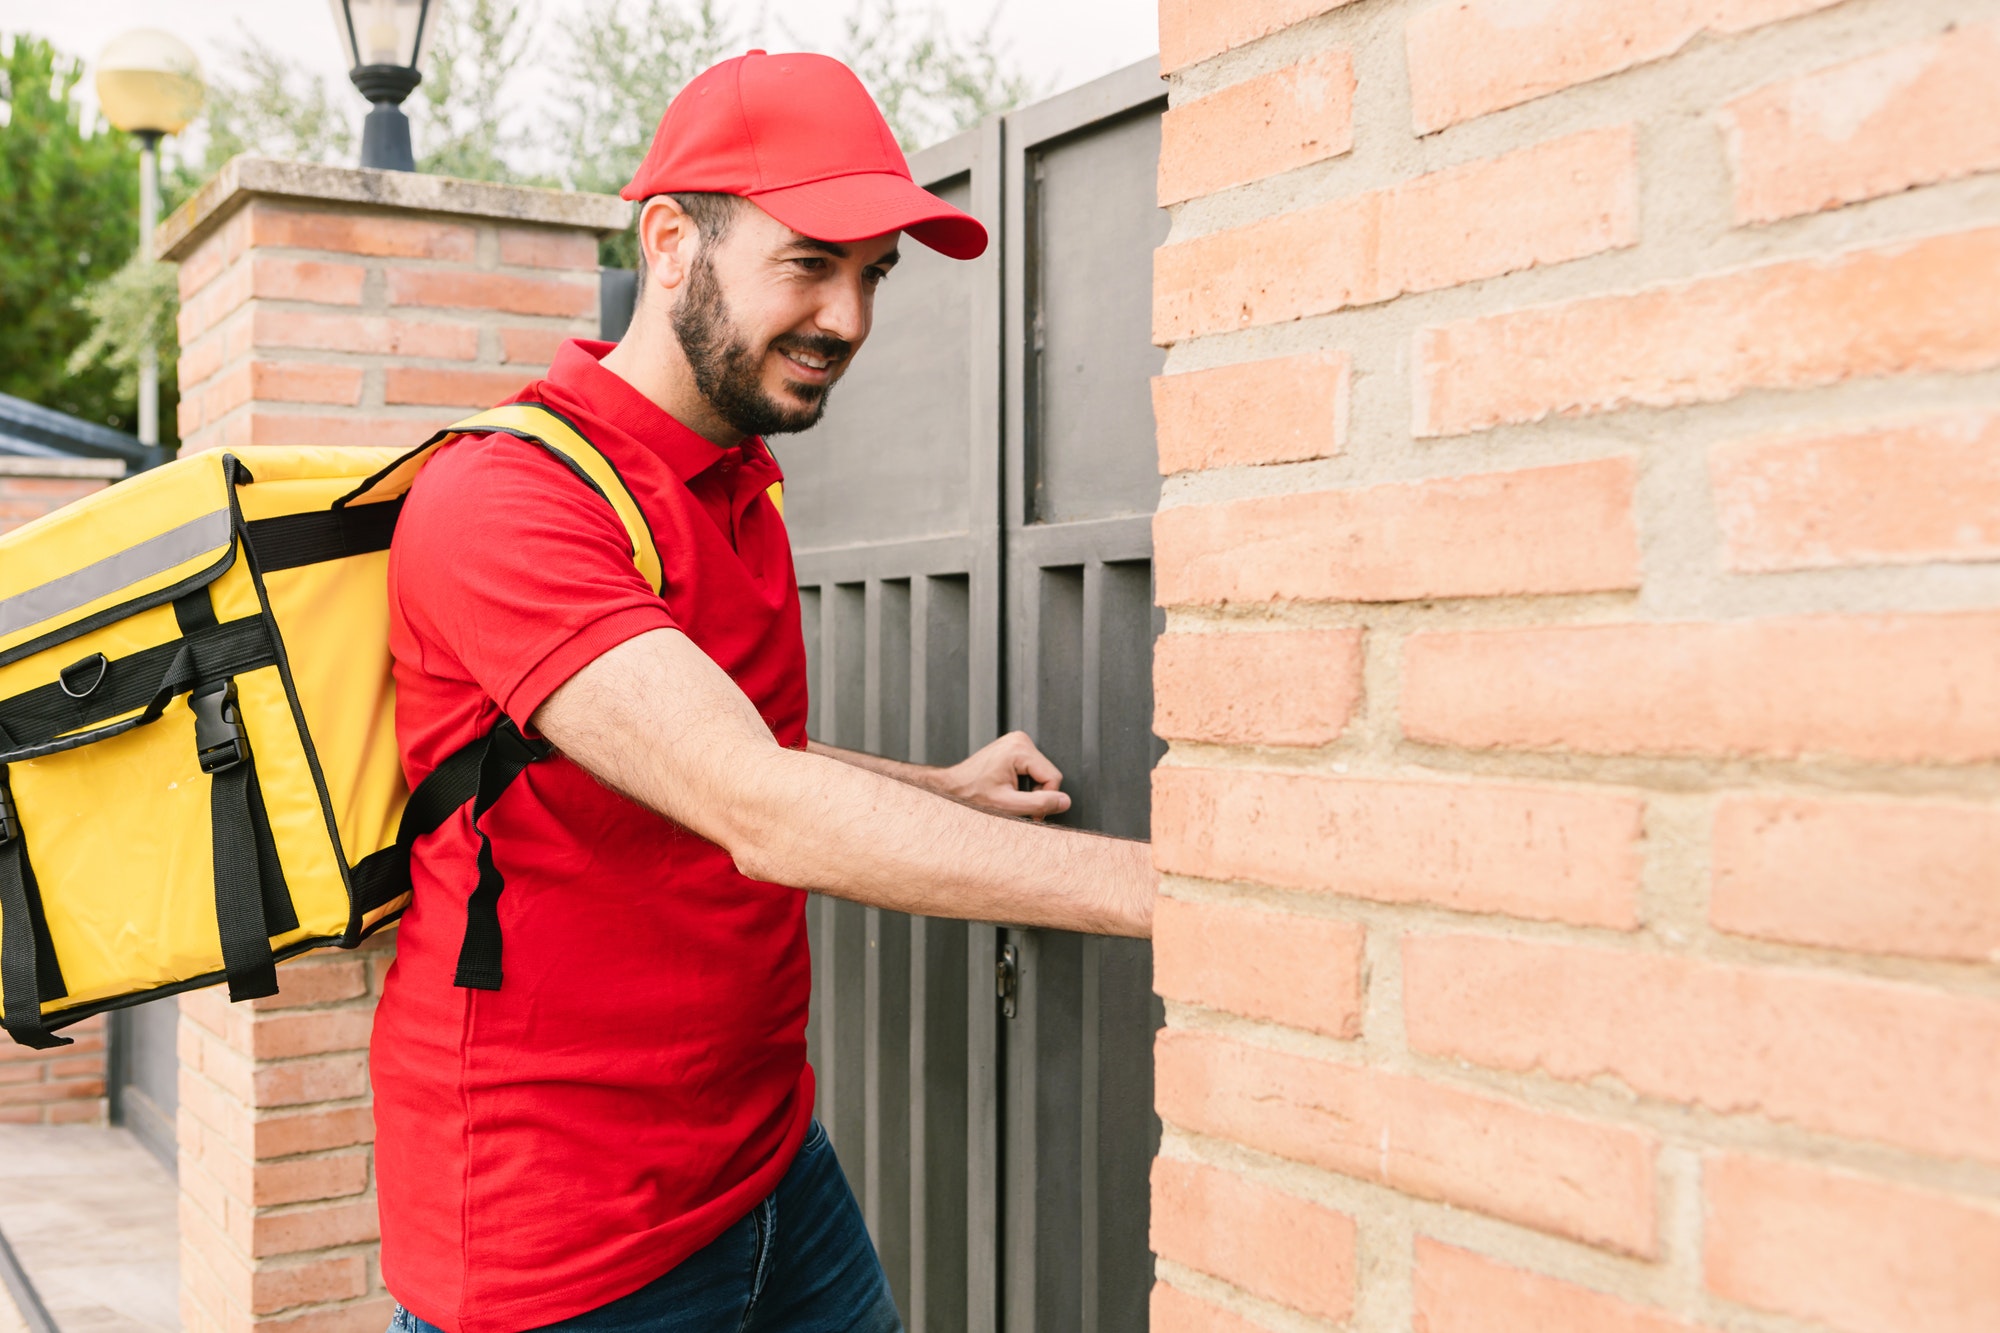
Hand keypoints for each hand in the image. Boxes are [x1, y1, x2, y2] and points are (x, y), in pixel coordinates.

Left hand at [940, 731, 1070, 818]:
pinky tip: (1009, 787)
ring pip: (1042, 773)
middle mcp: (1020, 740)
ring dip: (1030, 789)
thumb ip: (1039, 804)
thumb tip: (1064, 801)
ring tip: (1011, 795)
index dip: (1044, 799)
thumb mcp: (1007, 804)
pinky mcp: (1014, 747)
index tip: (1029, 812)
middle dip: (1037, 794)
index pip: (1053, 778)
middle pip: (1048, 774)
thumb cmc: (972, 794)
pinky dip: (1025, 783)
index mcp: (1020, 749)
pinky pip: (1033, 769)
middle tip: (1017, 804)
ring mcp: (1017, 741)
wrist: (952, 787)